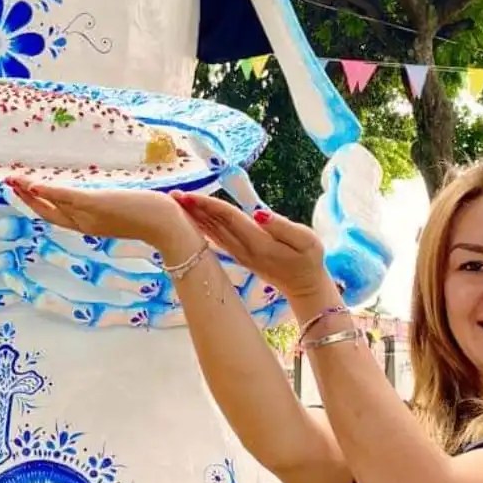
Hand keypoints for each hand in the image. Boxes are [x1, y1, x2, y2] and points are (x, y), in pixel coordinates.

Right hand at [6, 178, 197, 257]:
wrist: (170, 225)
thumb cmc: (155, 216)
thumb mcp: (126, 210)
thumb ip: (112, 207)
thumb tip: (108, 199)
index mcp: (90, 224)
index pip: (57, 214)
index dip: (37, 204)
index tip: (23, 190)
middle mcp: (85, 223)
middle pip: (47, 212)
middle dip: (26, 198)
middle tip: (8, 182)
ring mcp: (90, 215)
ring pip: (52, 204)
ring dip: (30, 192)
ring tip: (12, 180)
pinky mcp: (97, 205)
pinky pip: (67, 198)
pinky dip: (48, 192)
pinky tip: (34, 185)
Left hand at [172, 192, 333, 303]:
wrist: (305, 287)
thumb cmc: (310, 261)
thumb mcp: (306, 241)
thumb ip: (282, 226)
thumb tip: (259, 213)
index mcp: (258, 242)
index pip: (228, 219)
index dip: (209, 205)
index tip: (190, 195)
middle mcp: (244, 249)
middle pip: (214, 225)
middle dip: (194, 209)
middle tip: (173, 195)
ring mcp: (240, 254)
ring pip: (213, 232)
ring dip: (195, 217)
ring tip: (178, 203)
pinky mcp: (240, 256)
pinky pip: (217, 239)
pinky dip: (204, 227)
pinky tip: (194, 219)